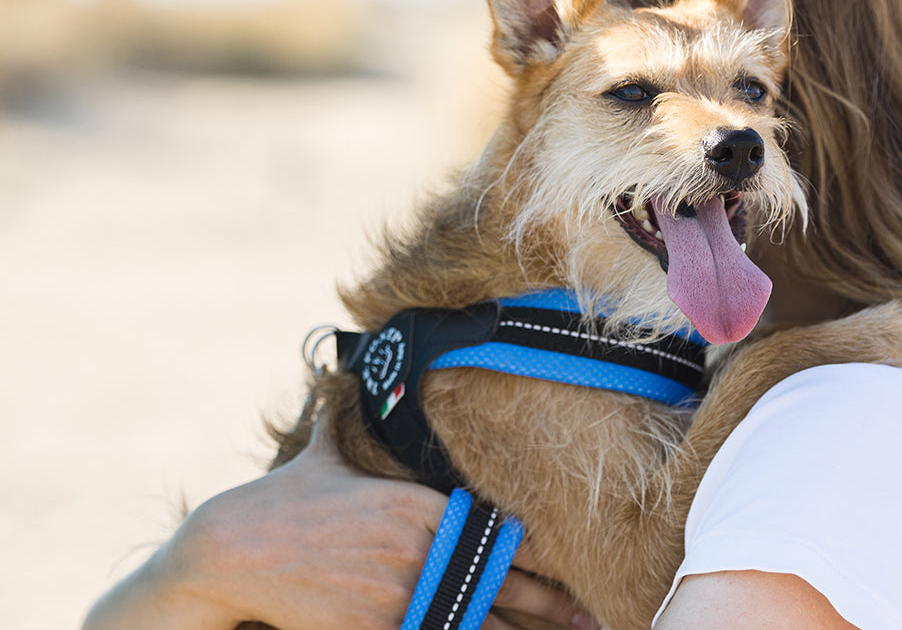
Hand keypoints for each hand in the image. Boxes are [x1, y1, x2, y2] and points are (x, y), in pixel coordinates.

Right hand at [83, 416, 594, 629]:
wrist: (233, 549)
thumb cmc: (284, 499)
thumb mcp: (323, 452)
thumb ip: (343, 416)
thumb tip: (339, 371)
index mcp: (421, 508)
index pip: (497, 536)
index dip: (540, 560)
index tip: (573, 575)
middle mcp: (421, 551)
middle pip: (501, 584)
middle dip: (551, 607)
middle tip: (593, 619)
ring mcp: (401, 595)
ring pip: (478, 622)